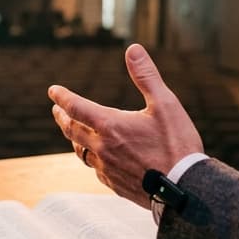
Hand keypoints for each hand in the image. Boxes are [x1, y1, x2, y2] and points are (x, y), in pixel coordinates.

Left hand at [49, 44, 203, 205]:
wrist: (185, 189)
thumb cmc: (177, 144)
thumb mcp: (166, 104)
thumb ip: (146, 76)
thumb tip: (133, 49)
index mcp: (110, 126)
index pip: (76, 107)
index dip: (62, 97)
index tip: (52, 91)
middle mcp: (102, 148)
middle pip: (72, 130)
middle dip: (62, 117)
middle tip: (56, 109)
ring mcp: (107, 169)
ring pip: (81, 152)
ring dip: (74, 139)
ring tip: (73, 132)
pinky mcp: (115, 185)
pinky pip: (96, 170)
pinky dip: (92, 159)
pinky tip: (97, 159)